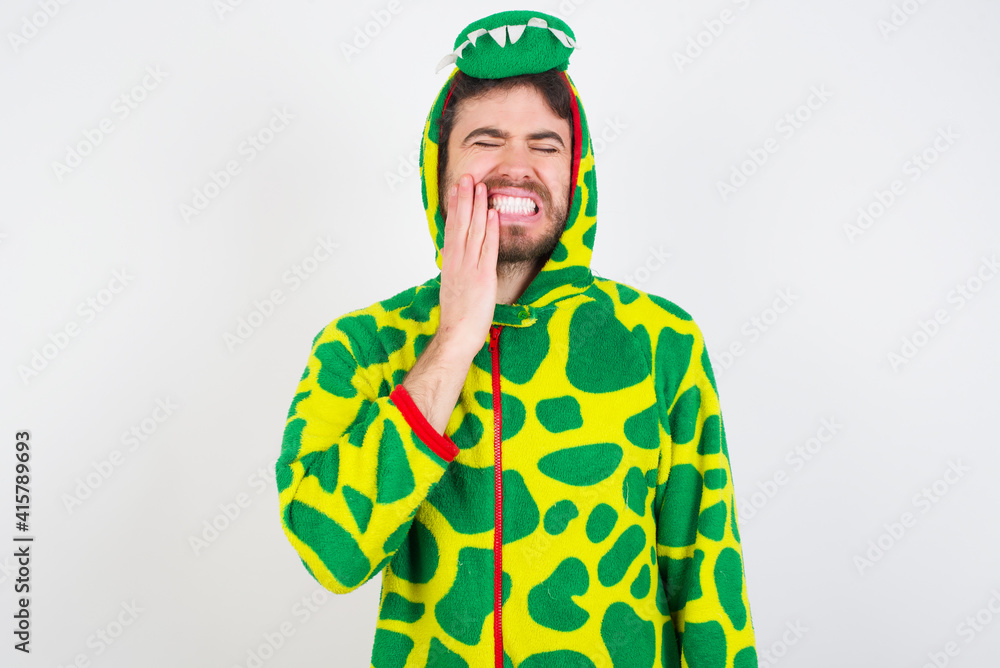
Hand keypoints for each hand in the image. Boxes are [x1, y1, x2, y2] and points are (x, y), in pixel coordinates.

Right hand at [437, 173, 498, 357]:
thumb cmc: (457, 315)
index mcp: (450, 262)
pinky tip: (493, 214)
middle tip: (468, 177)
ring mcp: (470, 267)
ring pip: (474, 231)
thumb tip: (453, 253)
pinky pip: (488, 248)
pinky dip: (491, 230)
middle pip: (461, 223)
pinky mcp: (484, 277)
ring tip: (481, 186)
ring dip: (478, 207)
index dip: (455, 206)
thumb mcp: (452, 285)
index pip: (452, 227)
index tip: (456, 188)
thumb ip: (454, 267)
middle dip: (465, 198)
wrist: (457, 333)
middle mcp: (458, 261)